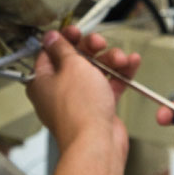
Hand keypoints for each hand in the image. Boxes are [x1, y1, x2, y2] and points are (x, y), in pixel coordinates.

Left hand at [26, 27, 140, 148]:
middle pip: (75, 59)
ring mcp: (79, 100)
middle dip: (91, 48)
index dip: (63, 39)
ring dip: (109, 60)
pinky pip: (109, 85)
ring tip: (120, 58)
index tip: (75, 31)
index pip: (49, 52)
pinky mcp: (97, 108)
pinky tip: (131, 63)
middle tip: (98, 43)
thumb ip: (63, 48)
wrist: (97, 143)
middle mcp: (58, 90)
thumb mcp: (71, 66)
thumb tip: (51, 37)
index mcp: (42, 80)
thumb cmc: (78, 110)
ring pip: (95, 71)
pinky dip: (120, 74)